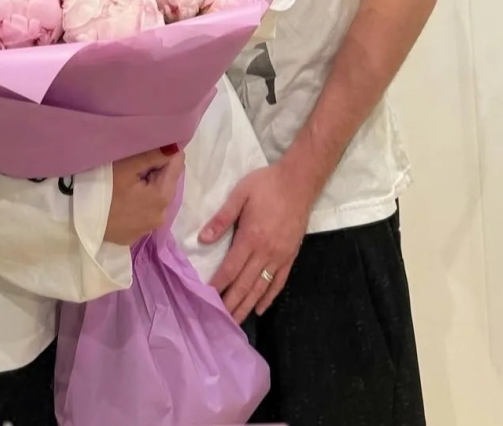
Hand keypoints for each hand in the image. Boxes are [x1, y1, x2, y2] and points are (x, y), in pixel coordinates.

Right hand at [104, 147, 184, 245]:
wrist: (74, 219)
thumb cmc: (101, 188)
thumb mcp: (126, 166)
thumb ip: (154, 154)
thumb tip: (176, 146)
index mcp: (162, 196)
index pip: (177, 164)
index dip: (164, 153)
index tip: (146, 150)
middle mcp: (161, 216)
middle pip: (167, 182)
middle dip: (155, 171)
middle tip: (131, 166)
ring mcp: (147, 228)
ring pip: (155, 197)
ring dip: (146, 187)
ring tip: (124, 184)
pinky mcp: (134, 236)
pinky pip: (144, 211)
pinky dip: (138, 203)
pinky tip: (120, 200)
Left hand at [199, 161, 311, 322]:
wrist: (299, 181)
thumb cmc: (266, 184)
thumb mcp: (240, 194)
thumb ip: (222, 217)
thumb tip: (202, 239)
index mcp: (251, 237)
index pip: (231, 268)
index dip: (218, 284)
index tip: (205, 298)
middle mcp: (266, 251)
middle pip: (245, 284)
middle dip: (231, 303)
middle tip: (218, 321)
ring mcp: (280, 256)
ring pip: (261, 287)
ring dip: (247, 305)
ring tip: (235, 321)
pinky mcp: (291, 256)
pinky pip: (279, 281)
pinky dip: (269, 297)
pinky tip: (260, 308)